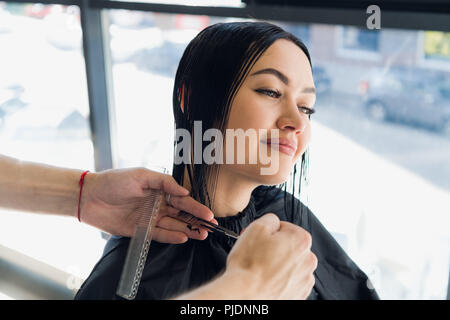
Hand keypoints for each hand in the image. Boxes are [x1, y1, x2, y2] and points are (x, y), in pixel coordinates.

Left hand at [79, 168, 214, 242]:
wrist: (89, 196)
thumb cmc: (114, 181)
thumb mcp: (141, 175)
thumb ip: (164, 183)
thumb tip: (184, 191)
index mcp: (159, 190)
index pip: (182, 199)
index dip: (196, 207)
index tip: (209, 215)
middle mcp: (157, 205)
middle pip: (181, 214)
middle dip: (196, 220)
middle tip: (210, 227)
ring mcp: (149, 218)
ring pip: (173, 225)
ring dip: (187, 230)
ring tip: (201, 234)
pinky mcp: (140, 230)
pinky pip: (158, 234)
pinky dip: (171, 236)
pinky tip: (183, 237)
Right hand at [225, 213, 317, 298]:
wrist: (245, 295)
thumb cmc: (249, 266)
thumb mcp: (256, 227)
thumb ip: (270, 218)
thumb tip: (274, 222)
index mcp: (301, 240)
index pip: (285, 227)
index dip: (268, 232)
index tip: (259, 239)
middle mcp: (308, 260)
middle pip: (288, 246)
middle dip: (274, 247)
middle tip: (257, 253)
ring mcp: (305, 279)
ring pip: (289, 264)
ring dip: (277, 264)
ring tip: (259, 269)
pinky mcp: (298, 295)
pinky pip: (288, 281)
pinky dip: (278, 280)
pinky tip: (265, 280)